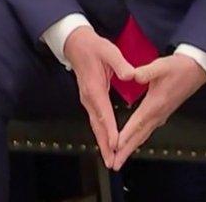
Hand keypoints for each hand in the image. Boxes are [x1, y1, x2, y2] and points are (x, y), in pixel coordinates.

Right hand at [63, 26, 135, 167]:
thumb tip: (131, 75)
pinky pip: (95, 120)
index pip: (104, 112)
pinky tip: (106, 142)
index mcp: (94, 87)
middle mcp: (88, 97)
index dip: (110, 129)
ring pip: (95, 125)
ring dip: (102, 142)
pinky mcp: (89, 99)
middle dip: (104, 145)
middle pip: (97, 125)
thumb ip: (120, 63)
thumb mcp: (108, 50)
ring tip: (110, 158)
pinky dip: (101, 133)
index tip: (115, 144)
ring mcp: (87, 99)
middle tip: (111, 162)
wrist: (75, 43)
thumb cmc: (93, 46)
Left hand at [110, 55, 205, 169]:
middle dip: (126, 151)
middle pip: (139, 136)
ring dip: (131, 148)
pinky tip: (131, 143)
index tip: (115, 147)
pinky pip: (147, 130)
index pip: (137, 123)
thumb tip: (133, 75)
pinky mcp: (162, 113)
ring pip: (143, 135)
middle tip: (114, 164)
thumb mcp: (161, 66)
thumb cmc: (178, 67)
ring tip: (119, 158)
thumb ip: (146, 72)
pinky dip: (137, 139)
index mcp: (155, 104)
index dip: (126, 136)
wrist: (195, 69)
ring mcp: (161, 115)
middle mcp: (158, 114)